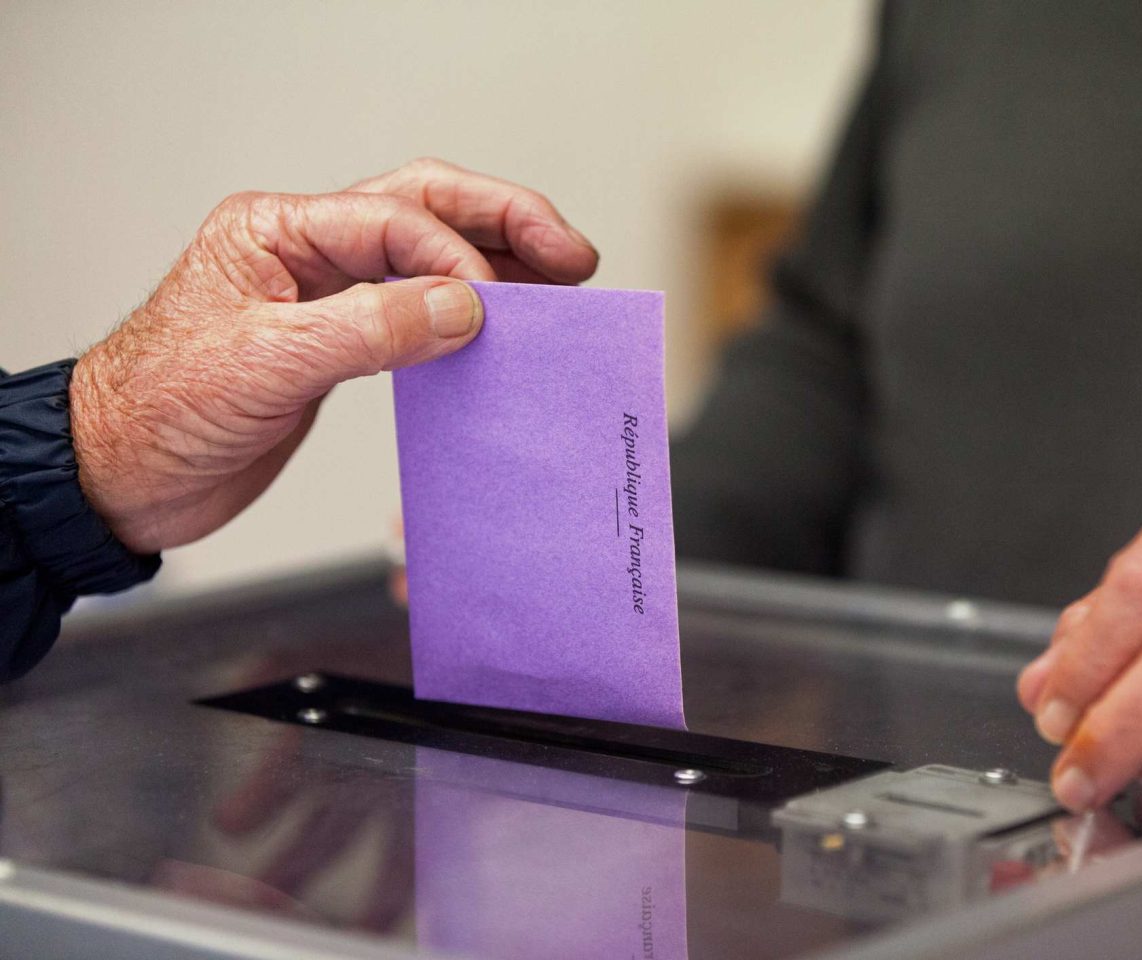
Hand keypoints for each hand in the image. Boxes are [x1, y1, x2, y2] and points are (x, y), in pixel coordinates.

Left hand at [71, 158, 597, 552]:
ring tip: (563, 283)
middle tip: (573, 255)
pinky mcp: (339, 342)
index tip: (500, 309)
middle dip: (506, 225)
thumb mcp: (266, 365)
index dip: (457, 259)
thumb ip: (368, 330)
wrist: (119, 477)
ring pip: (430, 256)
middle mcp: (307, 250)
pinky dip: (468, 316)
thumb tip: (464, 310)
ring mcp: (326, 294)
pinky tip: (507, 331)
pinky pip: (419, 312)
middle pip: (426, 209)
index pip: (394, 219)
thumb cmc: (162, 411)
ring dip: (499, 264)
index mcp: (277, 231)